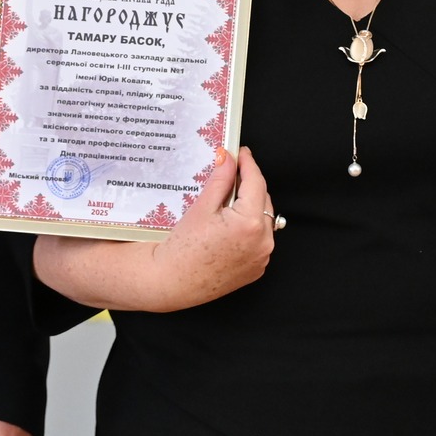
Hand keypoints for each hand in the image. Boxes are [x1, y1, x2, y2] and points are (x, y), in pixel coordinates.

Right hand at [30, 146, 278, 312]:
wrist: (170, 282)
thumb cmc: (181, 248)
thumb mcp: (202, 207)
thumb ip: (220, 179)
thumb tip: (229, 158)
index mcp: (250, 223)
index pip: (257, 183)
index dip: (249, 164)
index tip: (242, 153)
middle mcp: (263, 242)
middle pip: (263, 201)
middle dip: (250, 185)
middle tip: (233, 173)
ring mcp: (261, 258)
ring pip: (264, 221)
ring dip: (252, 207)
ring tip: (230, 199)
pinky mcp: (256, 269)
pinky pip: (260, 241)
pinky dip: (250, 229)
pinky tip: (231, 225)